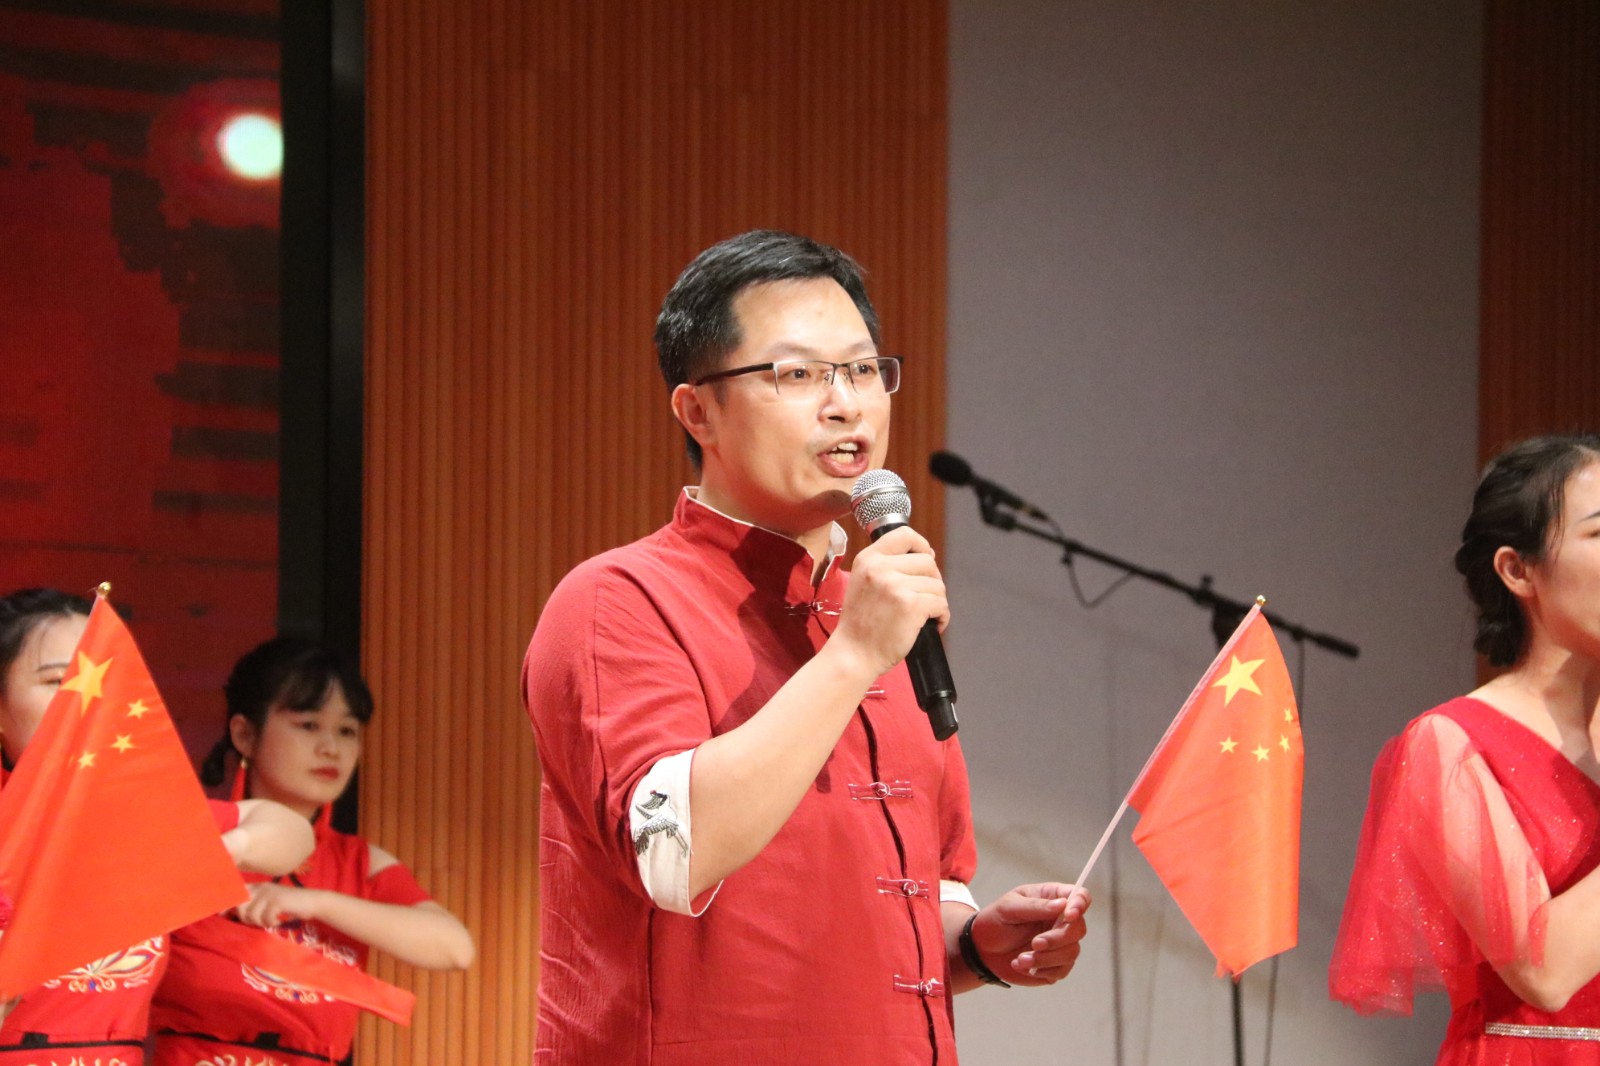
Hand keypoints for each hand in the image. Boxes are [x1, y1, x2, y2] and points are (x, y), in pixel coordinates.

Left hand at [233, 882, 322, 927]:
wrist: (312, 902)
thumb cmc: (289, 905)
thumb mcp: (269, 902)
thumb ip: (254, 904)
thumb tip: (232, 913)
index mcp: (258, 886)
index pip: (236, 891)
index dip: (226, 902)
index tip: (219, 913)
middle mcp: (261, 887)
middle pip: (240, 905)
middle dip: (247, 918)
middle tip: (261, 920)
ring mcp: (269, 893)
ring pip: (251, 915)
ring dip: (260, 922)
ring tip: (271, 920)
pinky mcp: (276, 901)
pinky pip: (264, 918)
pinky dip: (271, 923)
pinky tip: (279, 920)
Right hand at [833, 526, 948, 675]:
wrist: (853, 654)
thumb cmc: (861, 624)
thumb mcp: (863, 582)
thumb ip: (887, 566)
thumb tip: (927, 556)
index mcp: (868, 559)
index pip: (905, 535)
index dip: (922, 546)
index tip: (926, 558)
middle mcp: (881, 568)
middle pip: (927, 562)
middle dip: (932, 581)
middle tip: (924, 599)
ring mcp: (896, 586)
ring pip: (937, 585)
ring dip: (937, 602)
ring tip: (925, 616)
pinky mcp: (911, 606)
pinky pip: (941, 604)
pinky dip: (942, 617)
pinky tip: (933, 625)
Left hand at [970, 882, 1089, 986]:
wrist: (983, 948)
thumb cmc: (996, 920)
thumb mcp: (1009, 908)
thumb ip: (1035, 906)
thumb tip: (1062, 904)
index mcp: (1053, 899)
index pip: (1080, 897)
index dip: (1080, 905)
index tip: (1068, 915)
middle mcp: (1061, 920)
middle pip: (1078, 929)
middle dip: (1057, 939)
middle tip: (1035, 944)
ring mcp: (1060, 944)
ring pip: (1071, 952)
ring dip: (1046, 958)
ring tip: (1021, 959)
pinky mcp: (1055, 965)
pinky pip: (1061, 970)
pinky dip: (1042, 970)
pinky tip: (1021, 965)